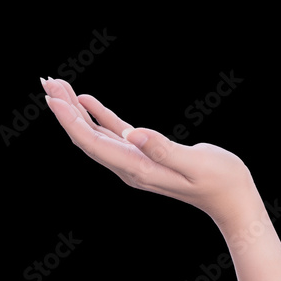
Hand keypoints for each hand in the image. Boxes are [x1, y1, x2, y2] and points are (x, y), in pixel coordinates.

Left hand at [41, 78, 260, 223]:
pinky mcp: (146, 155)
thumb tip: (133, 134)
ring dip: (77, 112)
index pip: (95, 144)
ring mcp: (136, 162)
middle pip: (88, 138)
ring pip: (97, 134)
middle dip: (66, 111)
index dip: (71, 121)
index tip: (53, 97)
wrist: (232, 197)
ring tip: (60, 87)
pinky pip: (115, 133)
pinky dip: (99, 116)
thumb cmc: (221, 181)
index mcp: (139, 169)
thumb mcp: (196, 164)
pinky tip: (88, 102)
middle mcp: (131, 168)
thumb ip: (164, 150)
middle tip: (48, 82)